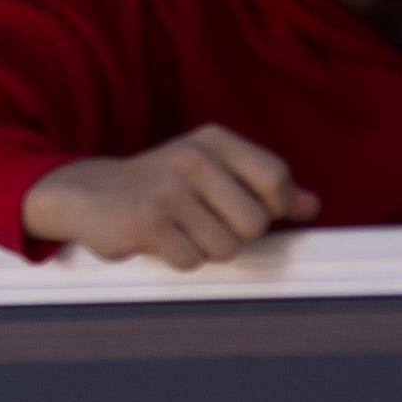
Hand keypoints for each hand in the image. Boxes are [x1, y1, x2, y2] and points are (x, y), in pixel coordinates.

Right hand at [20, 127, 314, 268]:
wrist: (89, 193)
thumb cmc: (162, 186)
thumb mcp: (213, 173)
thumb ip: (262, 187)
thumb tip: (312, 206)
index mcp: (214, 141)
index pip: (276, 178)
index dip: (273, 207)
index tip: (247, 211)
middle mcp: (192, 158)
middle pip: (255, 223)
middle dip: (234, 234)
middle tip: (203, 223)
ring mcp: (168, 189)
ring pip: (225, 248)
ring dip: (205, 249)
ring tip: (178, 230)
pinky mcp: (146, 221)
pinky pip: (191, 261)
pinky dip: (179, 259)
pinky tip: (159, 240)